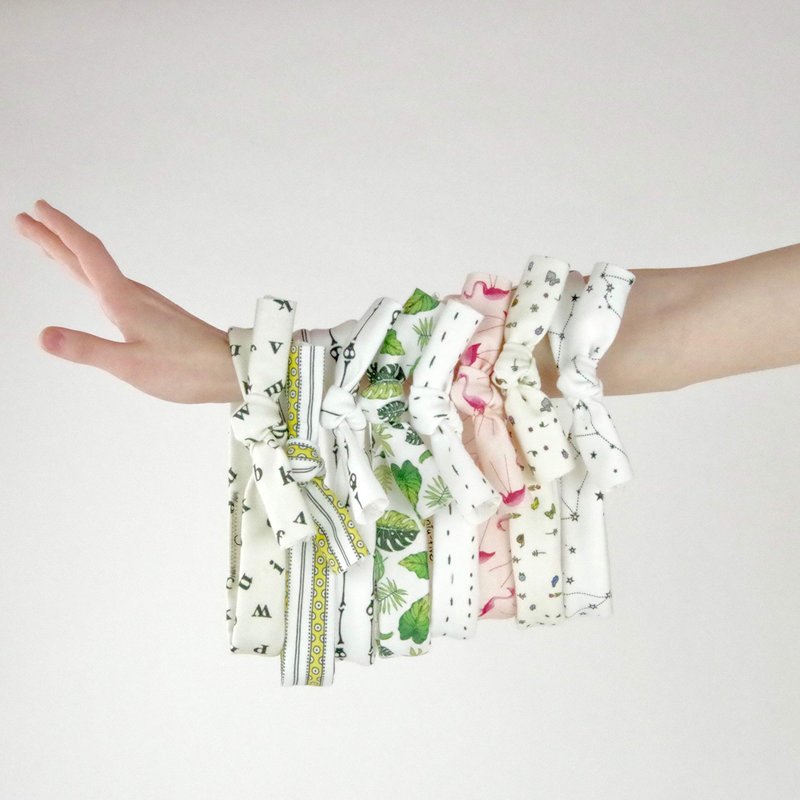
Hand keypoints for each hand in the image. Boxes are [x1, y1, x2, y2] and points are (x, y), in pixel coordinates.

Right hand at [15, 199, 240, 403]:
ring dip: (70, 255)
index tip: (35, 212)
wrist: (231, 369)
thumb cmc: (186, 369)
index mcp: (124, 300)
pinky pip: (112, 285)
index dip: (58, 232)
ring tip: (49, 246)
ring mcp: (145, 303)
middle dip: (54, 239)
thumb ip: (86, 349)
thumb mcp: (130, 365)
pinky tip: (94, 284)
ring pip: (99, 271)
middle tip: (26, 221)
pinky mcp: (154, 315)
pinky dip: (91, 275)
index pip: (85, 255)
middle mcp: (133, 295)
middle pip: (87, 259)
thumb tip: (43, 335)